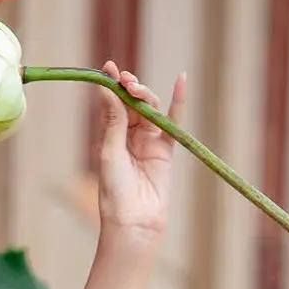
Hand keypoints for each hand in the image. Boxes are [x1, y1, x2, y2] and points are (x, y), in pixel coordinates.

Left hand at [96, 62, 186, 251]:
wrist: (133, 221)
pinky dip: (178, 102)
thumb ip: (113, 120)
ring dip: (145, 94)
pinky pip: (174, 122)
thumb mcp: (110, 152)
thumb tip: (107, 88)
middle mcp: (129, 136)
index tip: (109, 67)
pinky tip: (181, 81)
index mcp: (111, 136)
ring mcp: (149, 142)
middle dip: (129, 88)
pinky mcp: (166, 150)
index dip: (112, 85)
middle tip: (125, 81)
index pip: (113, 104)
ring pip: (150, 109)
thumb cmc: (115, 192)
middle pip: (133, 103)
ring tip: (136, 88)